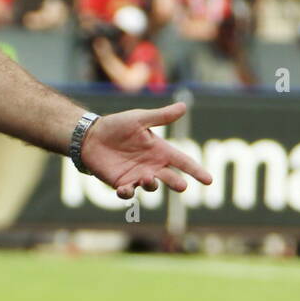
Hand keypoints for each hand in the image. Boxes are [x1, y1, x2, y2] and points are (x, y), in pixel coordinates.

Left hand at [79, 102, 212, 198]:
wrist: (90, 136)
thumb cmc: (116, 126)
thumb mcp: (139, 119)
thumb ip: (160, 117)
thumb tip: (183, 107)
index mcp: (160, 150)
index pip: (183, 162)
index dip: (196, 170)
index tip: (209, 180)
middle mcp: (152, 166)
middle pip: (170, 177)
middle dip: (176, 182)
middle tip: (182, 186)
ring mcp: (137, 176)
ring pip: (150, 186)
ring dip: (151, 184)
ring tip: (149, 178)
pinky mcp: (121, 183)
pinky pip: (128, 192)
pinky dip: (128, 193)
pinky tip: (125, 190)